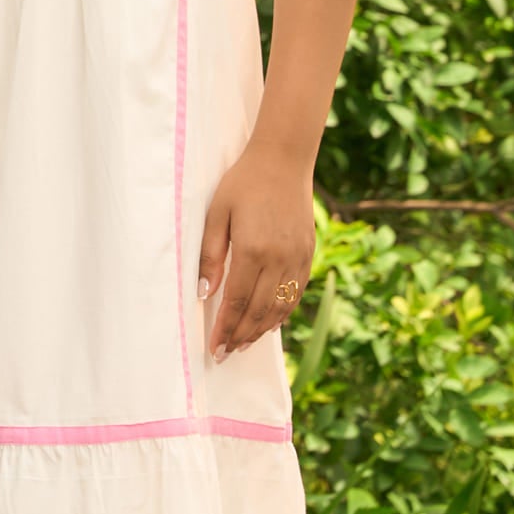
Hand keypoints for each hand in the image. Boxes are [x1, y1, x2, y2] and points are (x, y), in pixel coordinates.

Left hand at [197, 146, 313, 363]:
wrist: (283, 160)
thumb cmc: (243, 183)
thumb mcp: (216, 214)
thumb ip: (210, 255)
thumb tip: (204, 293)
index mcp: (253, 250)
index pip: (237, 301)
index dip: (226, 327)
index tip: (215, 347)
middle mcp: (279, 259)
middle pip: (259, 310)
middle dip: (241, 335)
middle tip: (226, 353)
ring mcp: (297, 257)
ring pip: (281, 306)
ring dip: (261, 329)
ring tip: (244, 343)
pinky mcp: (308, 253)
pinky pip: (297, 292)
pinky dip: (283, 312)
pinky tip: (270, 323)